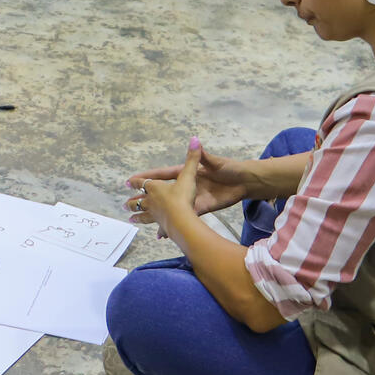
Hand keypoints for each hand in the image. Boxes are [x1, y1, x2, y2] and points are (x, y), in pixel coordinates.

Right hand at [125, 140, 248, 231]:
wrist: (246, 183)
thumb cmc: (231, 168)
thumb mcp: (216, 162)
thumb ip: (203, 156)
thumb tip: (196, 141)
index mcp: (188, 173)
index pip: (163, 174)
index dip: (148, 177)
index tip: (132, 180)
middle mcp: (187, 186)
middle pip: (162, 192)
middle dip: (145, 197)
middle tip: (128, 203)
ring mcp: (192, 198)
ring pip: (171, 208)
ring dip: (156, 214)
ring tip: (140, 222)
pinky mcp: (200, 208)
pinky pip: (185, 218)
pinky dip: (175, 225)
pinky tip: (164, 233)